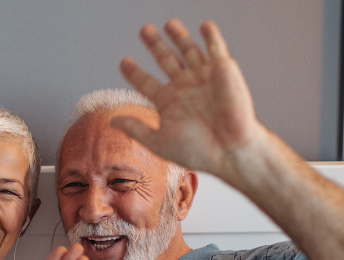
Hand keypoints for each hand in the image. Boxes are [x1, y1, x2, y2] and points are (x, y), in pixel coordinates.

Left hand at [113, 19, 266, 176]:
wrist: (231, 151)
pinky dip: (211, 36)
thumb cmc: (199, 152)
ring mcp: (203, 78)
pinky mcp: (223, 71)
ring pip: (188, 51)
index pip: (146, 82)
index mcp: (169, 103)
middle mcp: (185, 88)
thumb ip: (136, 129)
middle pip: (166, 60)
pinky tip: (204, 26)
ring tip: (168, 24)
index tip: (124, 62)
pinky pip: (216, 49)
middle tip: (144, 30)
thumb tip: (113, 120)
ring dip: (179, 36)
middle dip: (155, 45)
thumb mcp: (160, 142)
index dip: (134, 72)